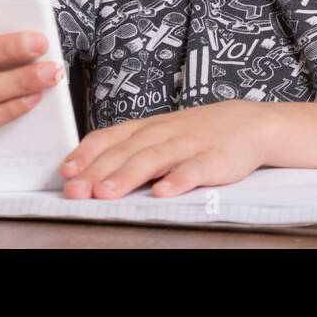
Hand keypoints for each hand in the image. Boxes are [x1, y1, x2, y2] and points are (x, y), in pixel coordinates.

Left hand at [59, 100, 273, 198]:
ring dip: (128, 176)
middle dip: (99, 171)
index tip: (66, 172)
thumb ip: (130, 152)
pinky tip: (163, 193)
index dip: (87, 154)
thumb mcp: (161, 135)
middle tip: (77, 191)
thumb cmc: (197, 134)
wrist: (250, 123)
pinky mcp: (215, 159)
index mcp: (148, 128)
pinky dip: (178, 180)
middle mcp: (165, 133)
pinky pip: (195, 169)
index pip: (111, 137)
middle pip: (127, 151)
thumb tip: (88, 176)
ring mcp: (190, 144)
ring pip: (154, 158)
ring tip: (106, 194)